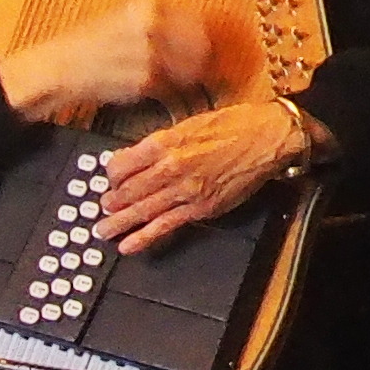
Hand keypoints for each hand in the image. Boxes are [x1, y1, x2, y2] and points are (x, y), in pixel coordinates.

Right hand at [0, 0, 219, 124]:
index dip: (210, 38)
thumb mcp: (125, 20)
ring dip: (190, 80)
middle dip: (205, 62)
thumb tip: (203, 35)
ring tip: (177, 84)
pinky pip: (171, 90)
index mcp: (148, 3)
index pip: (201, 20)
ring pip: (191, 70)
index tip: (212, 50)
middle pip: (203, 46)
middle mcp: (152, 23)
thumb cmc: (86, 47)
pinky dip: (169, 94)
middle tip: (203, 72)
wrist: (56, 69)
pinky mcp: (145, 80)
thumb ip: (164, 24)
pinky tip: (155, 92)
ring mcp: (150, 52)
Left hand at [96, 96, 312, 254]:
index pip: (121, 165)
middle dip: (110, 202)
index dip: (110, 175)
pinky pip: (166, 225)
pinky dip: (144, 237)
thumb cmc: (233, 125)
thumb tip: (132, 156)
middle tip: (100, 209)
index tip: (108, 180)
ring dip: (119, 223)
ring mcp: (185, 190)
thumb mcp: (188, 124)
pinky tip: (128, 245)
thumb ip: (159, 143)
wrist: (270, 136)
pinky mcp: (201, 207)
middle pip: (127, 191)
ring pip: (142, 210)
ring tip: (102, 230)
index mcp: (164, 143)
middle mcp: (171, 167)